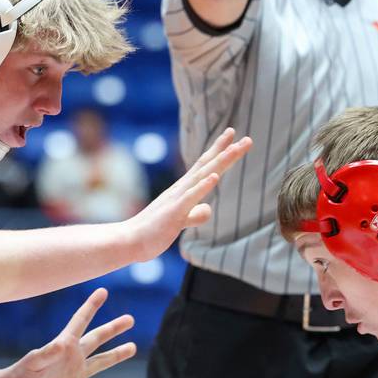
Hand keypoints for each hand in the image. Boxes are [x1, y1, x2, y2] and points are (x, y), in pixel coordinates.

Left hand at [3, 288, 135, 377]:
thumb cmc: (19, 377)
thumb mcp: (32, 363)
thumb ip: (46, 353)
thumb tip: (62, 345)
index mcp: (64, 346)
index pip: (80, 321)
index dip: (91, 306)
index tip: (103, 291)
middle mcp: (72, 359)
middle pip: (97, 339)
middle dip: (113, 328)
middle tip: (130, 319)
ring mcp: (74, 377)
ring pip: (101, 363)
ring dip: (116, 356)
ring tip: (132, 347)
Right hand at [126, 128, 250, 260]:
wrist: (129, 241)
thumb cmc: (153, 231)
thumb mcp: (180, 222)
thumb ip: (195, 214)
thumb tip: (207, 209)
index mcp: (183, 190)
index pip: (204, 166)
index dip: (220, 151)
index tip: (234, 136)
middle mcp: (181, 189)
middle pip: (208, 166)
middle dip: (228, 151)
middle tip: (247, 139)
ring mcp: (177, 199)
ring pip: (202, 176)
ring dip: (220, 162)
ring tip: (236, 149)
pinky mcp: (173, 213)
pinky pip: (190, 197)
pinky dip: (203, 186)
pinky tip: (214, 177)